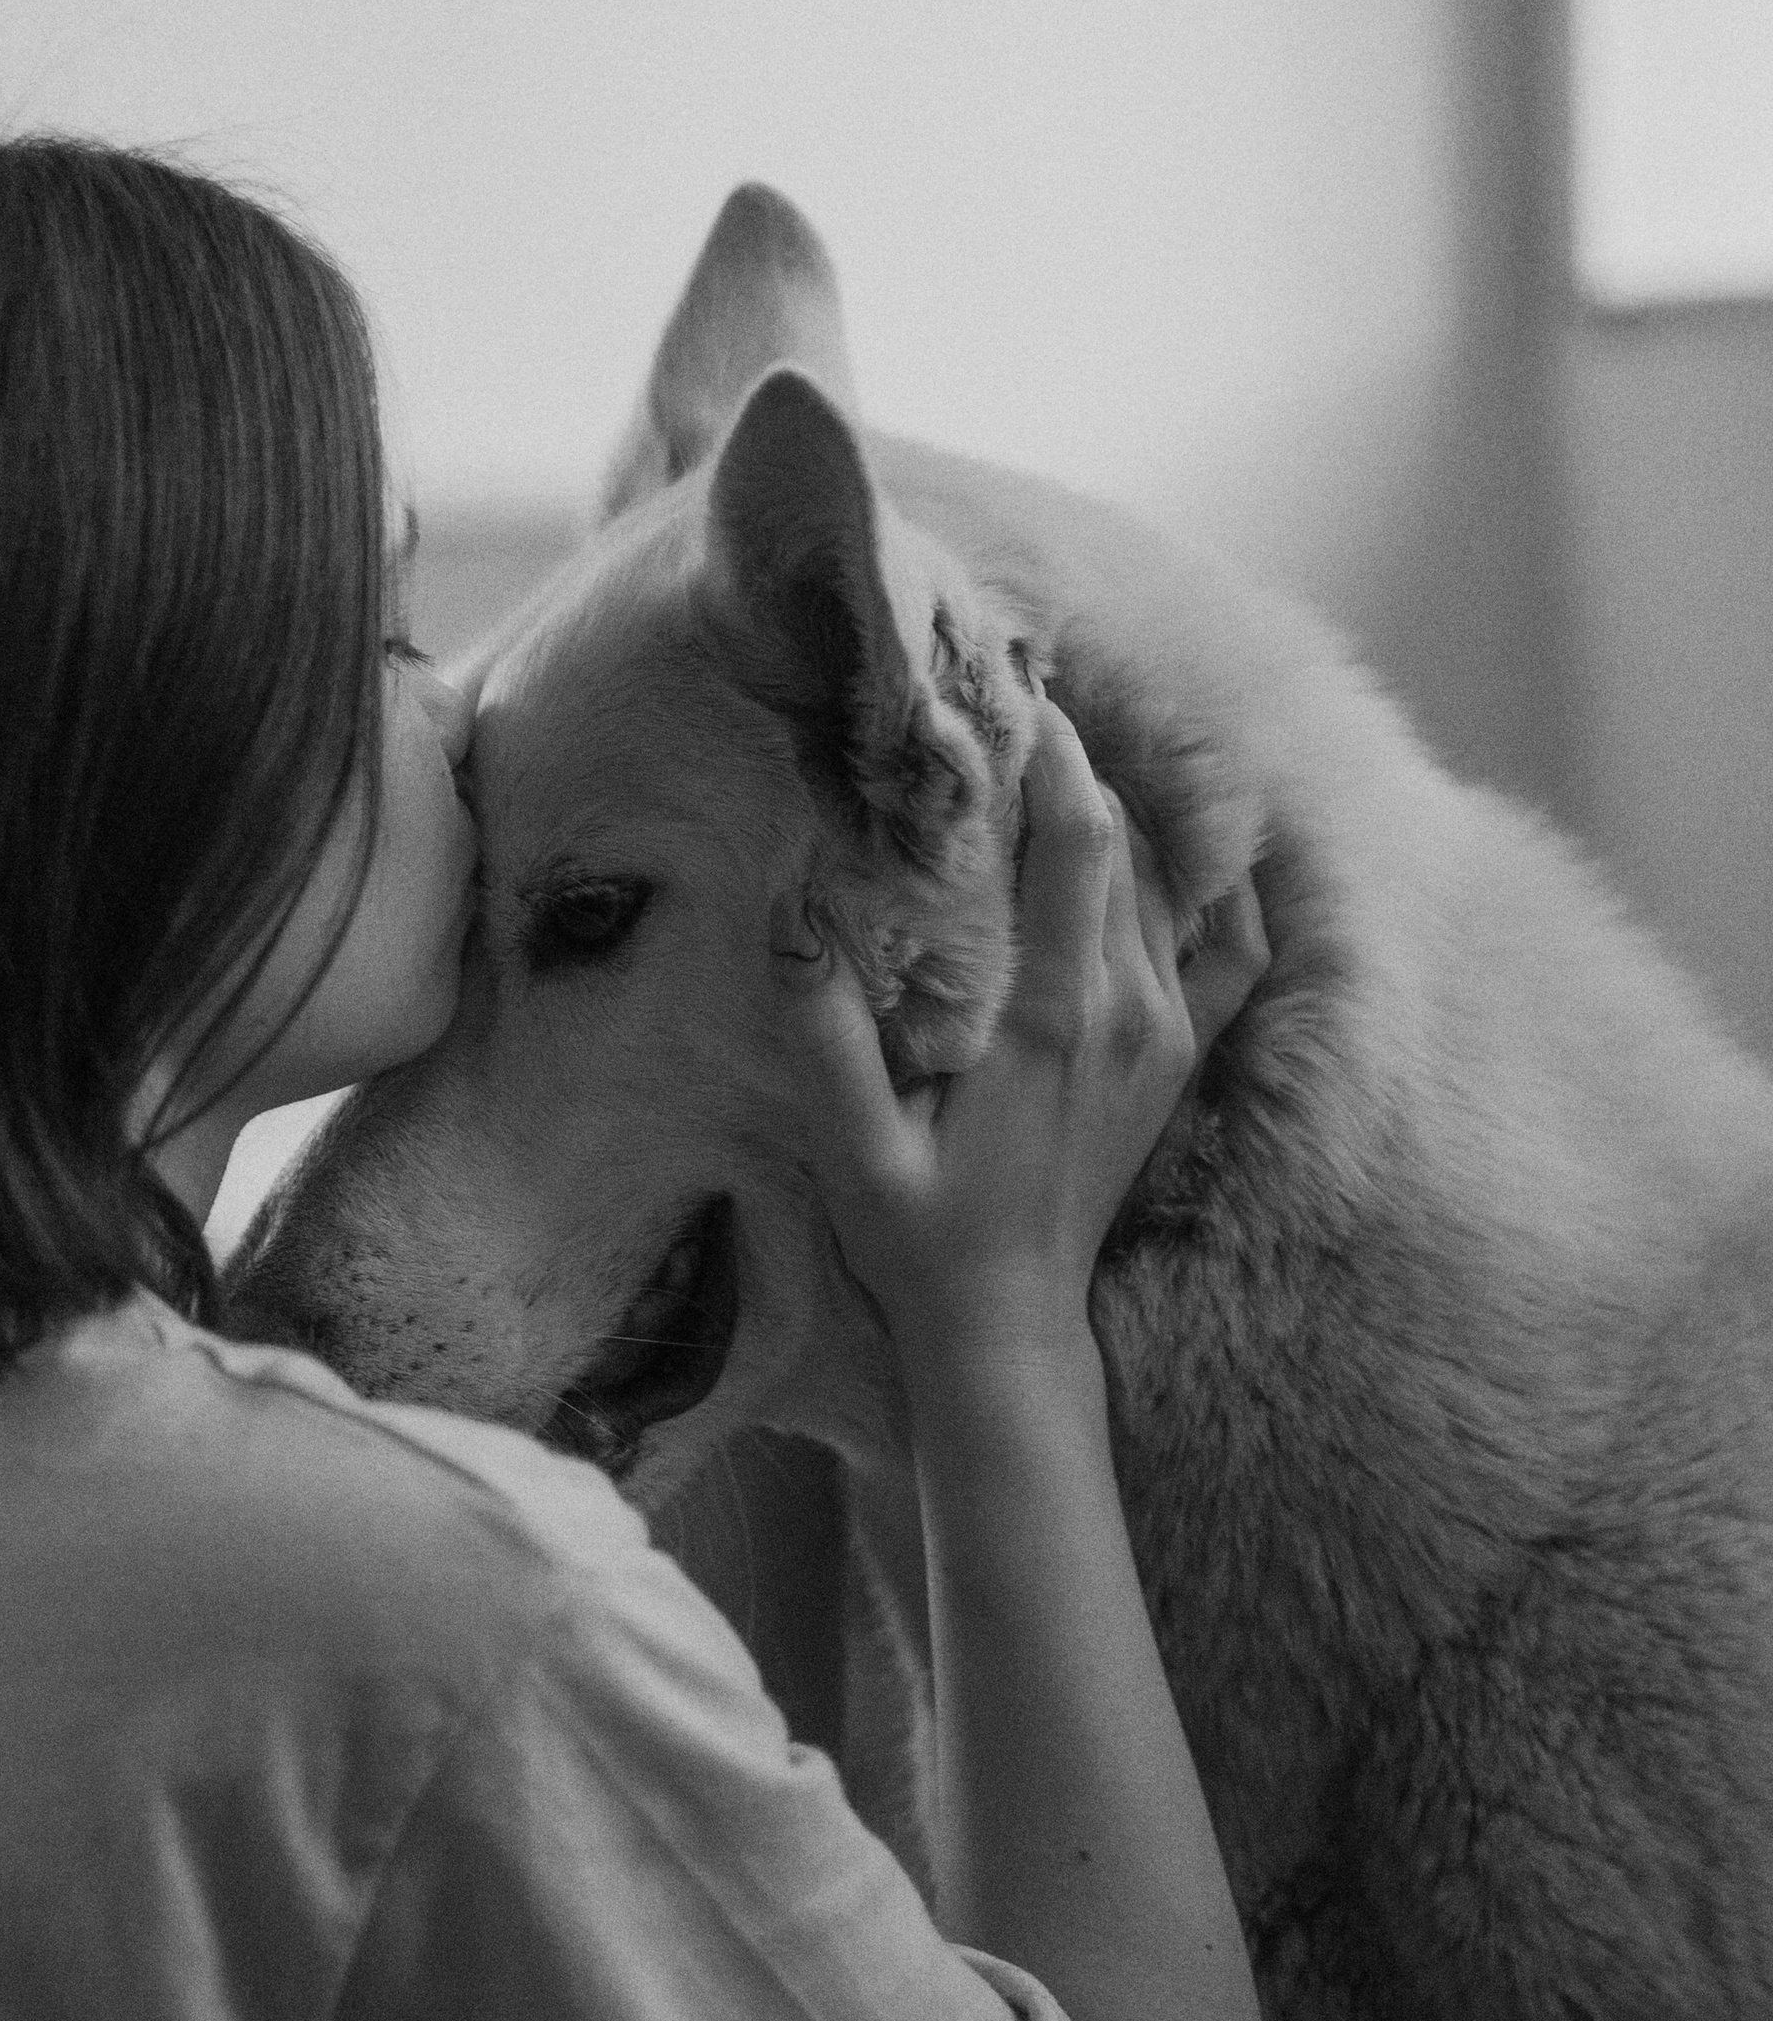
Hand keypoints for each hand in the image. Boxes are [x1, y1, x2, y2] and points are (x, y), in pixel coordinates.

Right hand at [771, 703, 1264, 1381]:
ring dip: (1129, 810)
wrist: (1007, 1328)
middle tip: (1023, 703)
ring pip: (1171, 882)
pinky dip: (1218, 887)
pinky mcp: (1179, 1060)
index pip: (1080, 842)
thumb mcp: (854, 1144)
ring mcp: (1168, 1036)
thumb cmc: (920, 1236)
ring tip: (1077, 749)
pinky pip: (1230, 948)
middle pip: (1126, 843)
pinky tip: (1194, 845)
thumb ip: (824, 1031)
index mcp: (1057, 1018)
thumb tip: (789, 912)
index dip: (1055, 755)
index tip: (1015, 692)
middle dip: (1079, 763)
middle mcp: (1131, 1013)